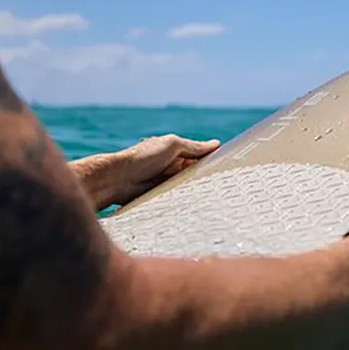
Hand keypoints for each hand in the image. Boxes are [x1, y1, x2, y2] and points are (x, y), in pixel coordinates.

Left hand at [73, 134, 220, 208]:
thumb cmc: (143, 157)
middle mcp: (172, 167)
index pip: (199, 155)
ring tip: (218, 196)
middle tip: (229, 183)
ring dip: (198, 190)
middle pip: (196, 172)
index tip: (231, 165)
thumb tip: (216, 144)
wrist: (118, 180)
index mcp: (175, 152)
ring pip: (189, 187)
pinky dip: (187, 201)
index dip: (213, 160)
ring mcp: (167, 183)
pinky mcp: (162, 198)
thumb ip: (194, 147)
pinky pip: (179, 199)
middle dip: (208, 177)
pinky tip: (200, 205)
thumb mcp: (172, 145)